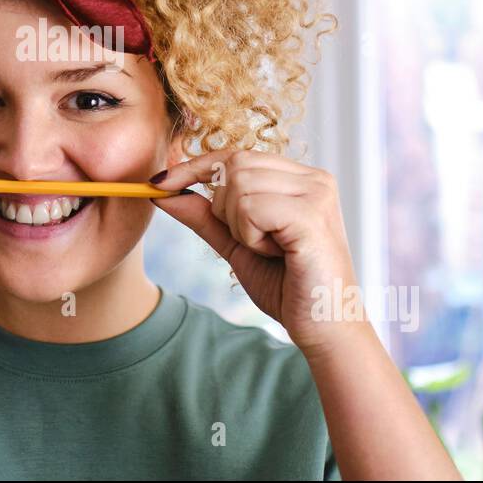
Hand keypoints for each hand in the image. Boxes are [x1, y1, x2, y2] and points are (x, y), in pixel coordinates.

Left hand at [150, 149, 366, 356]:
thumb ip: (204, 216)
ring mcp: (317, 193)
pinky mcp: (312, 215)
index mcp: (300, 179)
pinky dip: (250, 236)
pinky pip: (251, 208)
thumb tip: (163, 191)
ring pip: (239, 185)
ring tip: (270, 249)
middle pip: (234, 164)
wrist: (323, 328)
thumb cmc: (287, 287)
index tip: (160, 184)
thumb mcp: (236, 245)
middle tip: (251, 240)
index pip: (236, 154)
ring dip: (239, 226)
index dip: (195, 167)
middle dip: (223, 206)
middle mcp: (314, 178)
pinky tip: (277, 254)